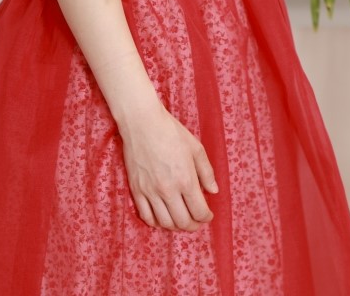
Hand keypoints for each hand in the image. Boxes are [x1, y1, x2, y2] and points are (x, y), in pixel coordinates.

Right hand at [120, 105, 218, 231]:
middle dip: (193, 225)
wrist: (142, 123)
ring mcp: (150, 191)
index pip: (199, 211)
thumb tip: (213, 191)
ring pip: (165, 222)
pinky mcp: (136, 190)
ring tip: (181, 221)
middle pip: (183, 222)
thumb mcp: (196, 148)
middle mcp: (168, 190)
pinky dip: (156, 222)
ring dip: (176, 226)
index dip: (207, 217)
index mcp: (186, 180)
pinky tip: (162, 218)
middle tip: (196, 221)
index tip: (208, 215)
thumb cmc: (171, 132)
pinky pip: (146, 216)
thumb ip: (207, 172)